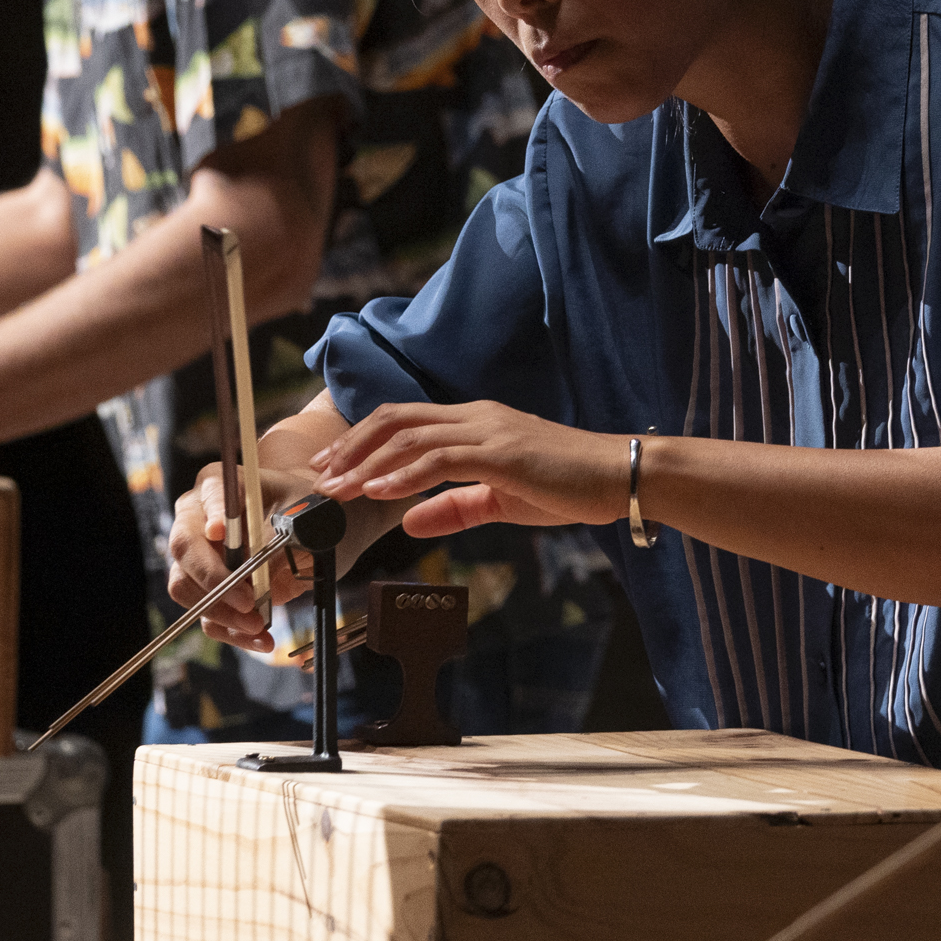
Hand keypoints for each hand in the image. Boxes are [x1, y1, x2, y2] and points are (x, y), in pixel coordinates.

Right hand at [165, 461, 319, 651]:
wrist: (320, 529)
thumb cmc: (310, 510)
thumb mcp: (305, 515)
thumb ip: (279, 535)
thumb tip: (255, 568)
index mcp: (220, 485)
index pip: (208, 496)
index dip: (211, 514)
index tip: (220, 531)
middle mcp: (197, 519)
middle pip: (184, 548)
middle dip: (213, 578)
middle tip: (246, 600)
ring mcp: (198, 557)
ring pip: (185, 587)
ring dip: (220, 611)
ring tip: (258, 624)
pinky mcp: (209, 590)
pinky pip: (207, 615)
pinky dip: (232, 632)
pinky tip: (261, 639)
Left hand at [311, 401, 624, 537]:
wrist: (620, 477)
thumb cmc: (569, 487)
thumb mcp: (502, 501)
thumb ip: (455, 507)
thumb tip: (409, 522)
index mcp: (476, 423)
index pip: (406, 421)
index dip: (364, 441)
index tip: (333, 468)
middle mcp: (476, 417)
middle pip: (396, 419)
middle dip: (352, 447)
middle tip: (320, 477)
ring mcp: (488, 431)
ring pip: (411, 436)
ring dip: (367, 464)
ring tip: (336, 489)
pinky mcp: (502, 453)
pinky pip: (441, 459)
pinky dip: (403, 475)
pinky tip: (379, 493)